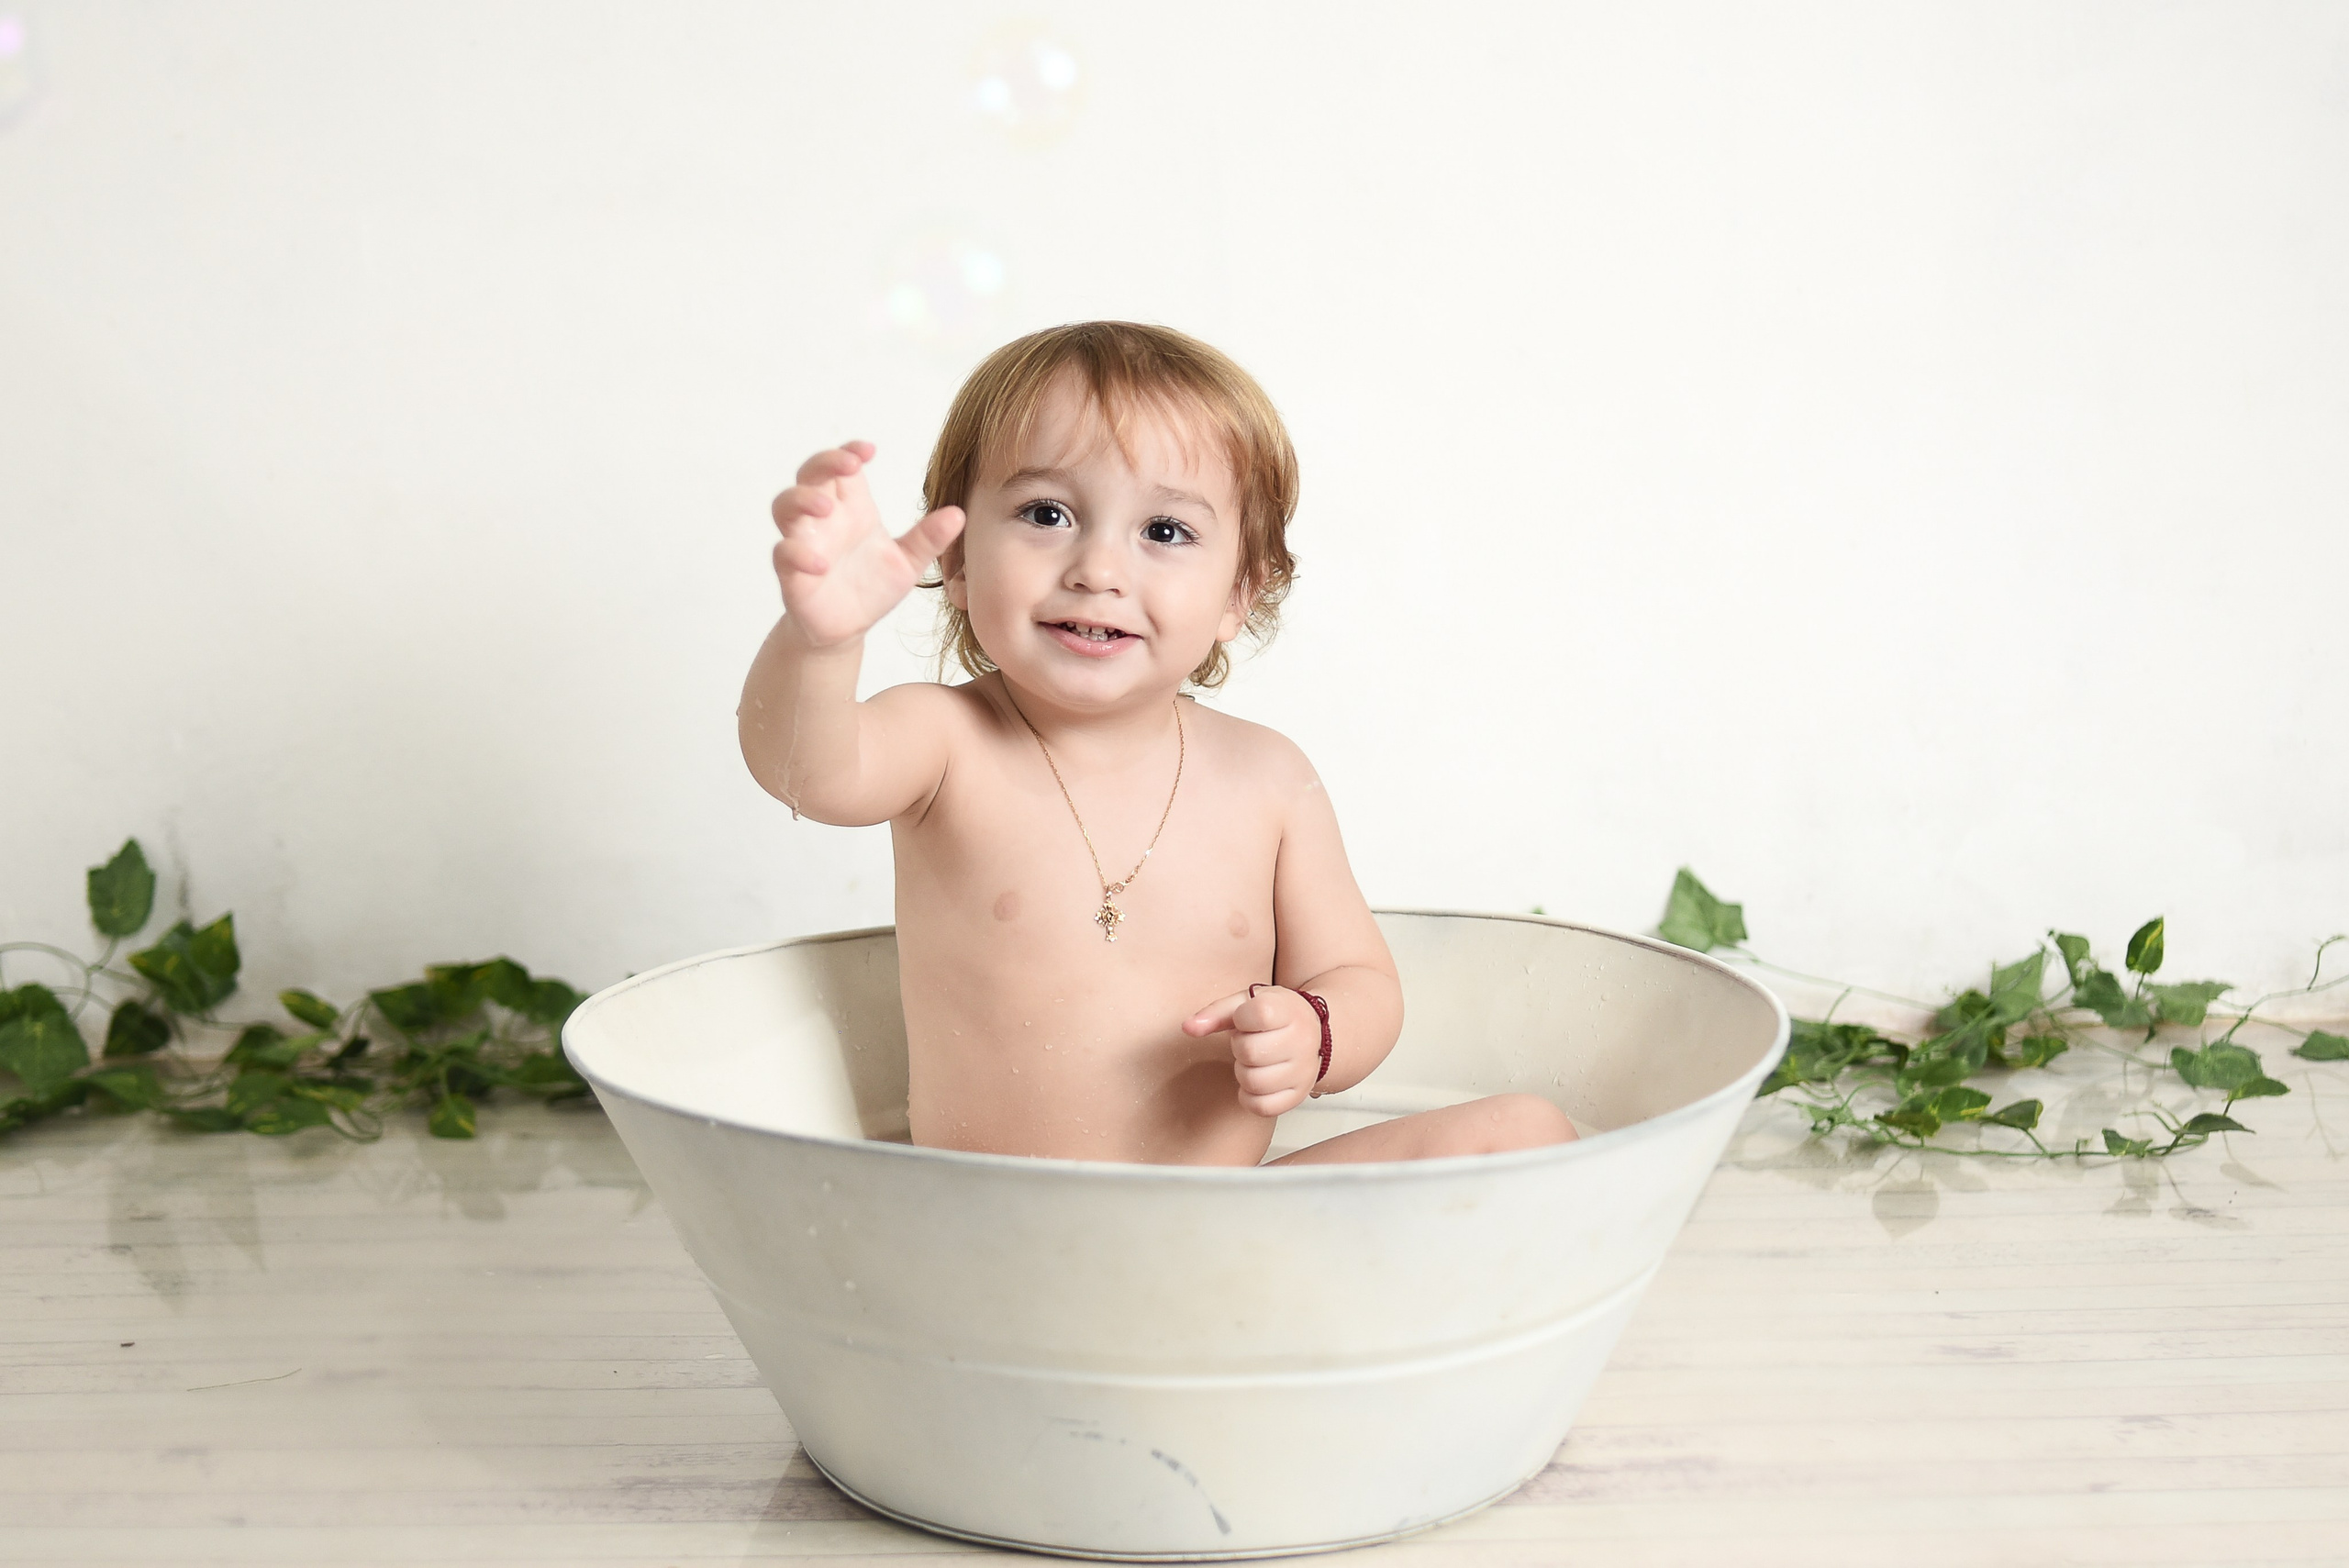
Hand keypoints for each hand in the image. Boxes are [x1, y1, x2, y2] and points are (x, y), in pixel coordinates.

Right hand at [769, 441, 965, 648]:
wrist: (848, 628)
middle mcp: (824, 520)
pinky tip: (821, 564)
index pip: (843, 466)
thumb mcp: (907, 563)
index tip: (869, 450)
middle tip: (850, 465)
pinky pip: (783, 555)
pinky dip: (797, 554)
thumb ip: (928, 539)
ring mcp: (804, 543)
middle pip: (809, 475)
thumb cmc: (872, 588)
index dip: (850, 451)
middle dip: (825, 462)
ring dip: (802, 500)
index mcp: (852, 508)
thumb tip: (958, 514)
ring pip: (784, 507)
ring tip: (827, 508)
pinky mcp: (791, 574)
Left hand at [1184, 986, 1319, 1117]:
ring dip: (1243, 1072)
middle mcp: (1302, 1041)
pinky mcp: (1299, 1095)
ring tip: (1254, 1061)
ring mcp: (1303, 1071)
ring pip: (1255, 1082)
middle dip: (1240, 1047)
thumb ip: (1215, 1013)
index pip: (1257, 1015)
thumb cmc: (1278, 1015)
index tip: (1248, 1019)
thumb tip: (1188, 1027)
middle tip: (1250, 1041)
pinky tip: (1256, 1081)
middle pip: (1250, 1052)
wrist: (1316, 1032)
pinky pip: (1263, 1107)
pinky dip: (1250, 1098)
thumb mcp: (1247, 1003)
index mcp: (1289, 1011)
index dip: (1242, 1018)